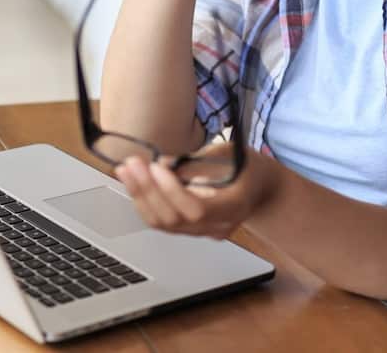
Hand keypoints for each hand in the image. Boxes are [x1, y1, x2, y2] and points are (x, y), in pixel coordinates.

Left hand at [114, 144, 280, 239]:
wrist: (260, 189)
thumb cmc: (248, 167)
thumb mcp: (230, 153)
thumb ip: (198, 160)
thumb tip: (163, 163)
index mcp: (234, 207)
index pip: (197, 210)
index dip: (172, 190)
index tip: (157, 166)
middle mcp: (218, 226)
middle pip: (174, 219)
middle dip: (148, 189)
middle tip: (132, 163)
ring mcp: (203, 232)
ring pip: (163, 224)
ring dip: (140, 195)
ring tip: (126, 169)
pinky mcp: (190, 229)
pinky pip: (162, 221)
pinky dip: (144, 201)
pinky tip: (133, 181)